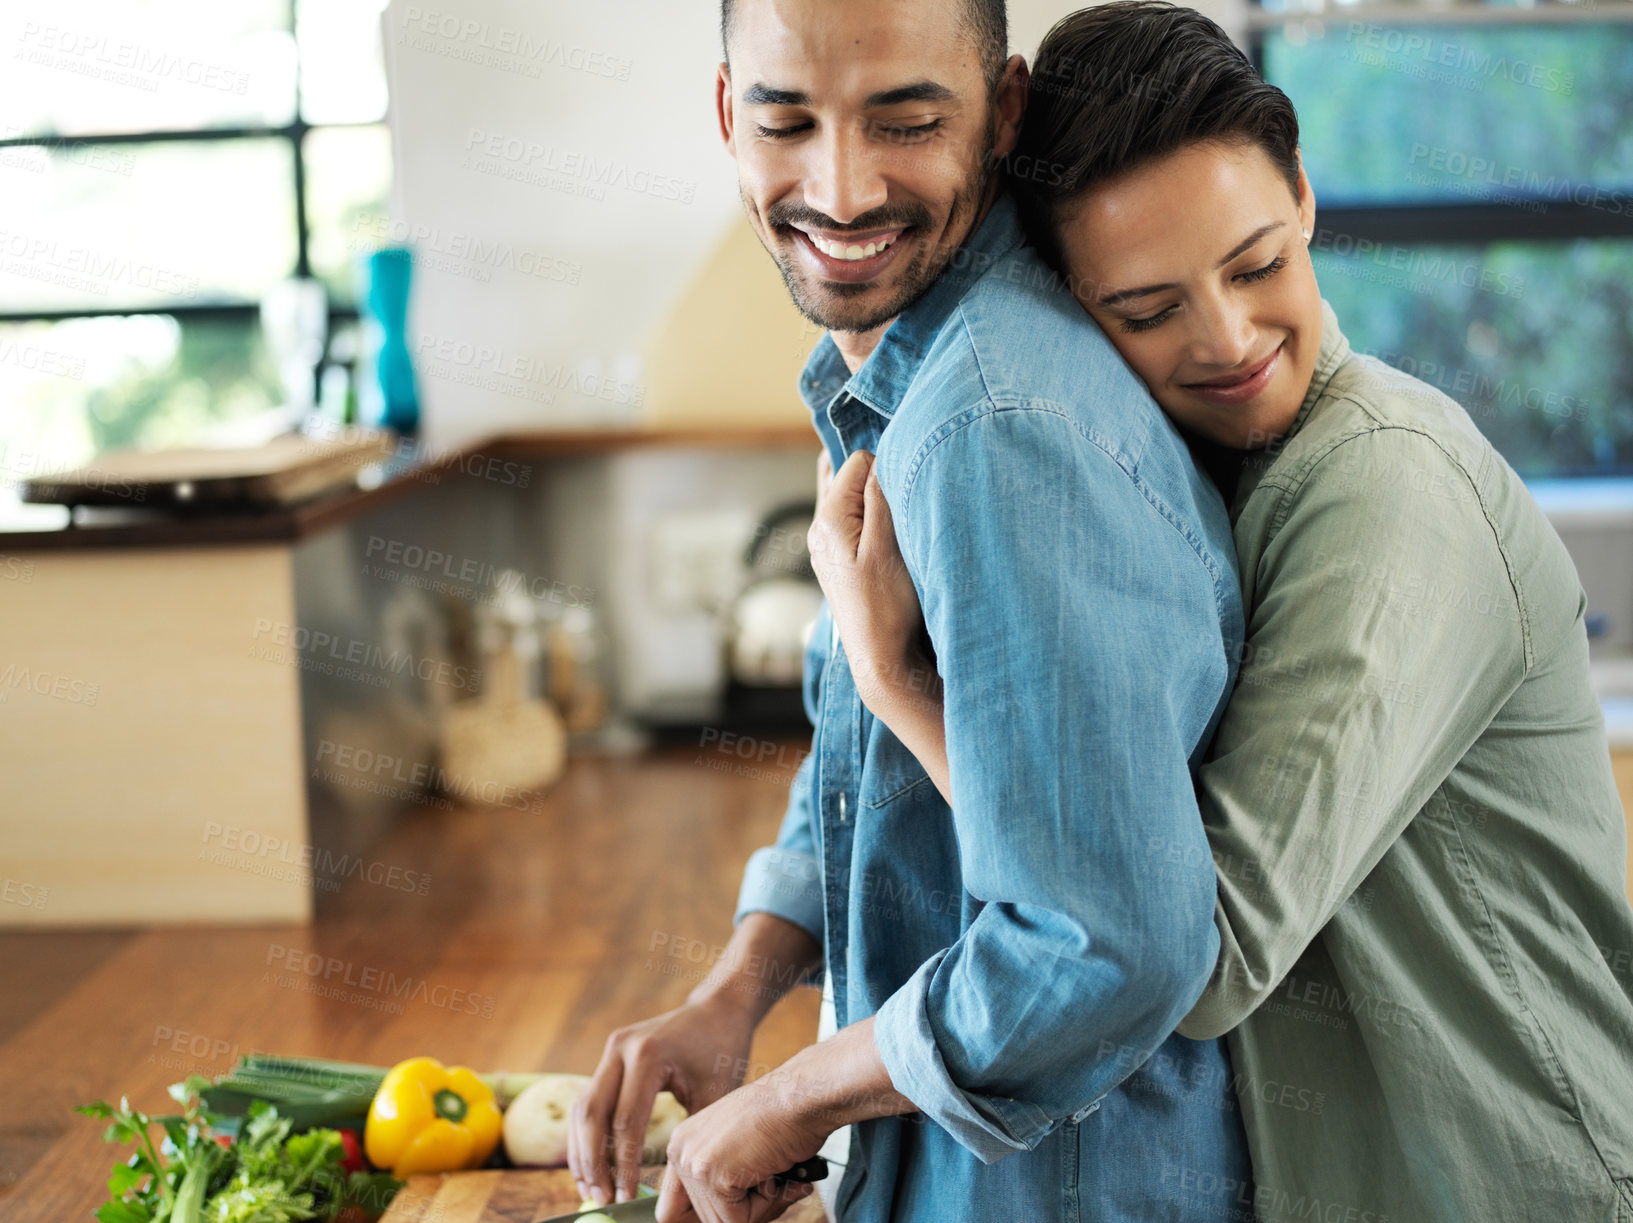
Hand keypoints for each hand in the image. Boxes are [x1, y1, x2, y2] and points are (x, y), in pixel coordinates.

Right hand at [569, 996, 754, 1206]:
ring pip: (583, 1109)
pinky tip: (594, 1164)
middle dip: (593, 1163)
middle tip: (602, 1200)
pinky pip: (590, 1100)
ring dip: (583, 1152)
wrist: (718, 1009)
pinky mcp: (609, 1056)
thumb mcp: (714, 1096)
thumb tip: (668, 1196)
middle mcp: (620, 1048)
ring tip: (592, 1190)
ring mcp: (611, 1049)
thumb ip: (687, 1140)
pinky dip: (588, 1135)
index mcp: (648, 1054)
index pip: (625, 1121)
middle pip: (591, 1115)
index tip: (624, 1197)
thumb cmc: (723, 1051)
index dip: (622, 1164)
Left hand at [654, 1076, 822, 1222]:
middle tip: (773, 1189)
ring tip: (777, 1176)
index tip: (737, 1210)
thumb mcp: (741, 1147)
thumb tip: (727, 1221)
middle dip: (742, 1212)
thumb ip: (724, 1181)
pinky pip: (738, 1221)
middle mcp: (681, 1151)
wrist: (804, 1095)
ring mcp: (694, 1162)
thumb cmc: (784, 1117)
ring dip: (758, 1209)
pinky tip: (776, 1174)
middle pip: (700, 1218)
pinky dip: (766, 1206)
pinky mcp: (712, 1173)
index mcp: (683, 1142)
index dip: (702, 1218)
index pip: (672, 1208)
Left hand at [806, 451, 932, 706]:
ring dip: (871, 495)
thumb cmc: (888, 605)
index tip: (905, 489)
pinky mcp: (838, 559)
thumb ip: (880, 498)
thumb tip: (878, 457)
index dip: (885, 466)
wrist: (879, 658)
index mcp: (829, 518)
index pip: (856, 461)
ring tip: (897, 512)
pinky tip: (887, 530)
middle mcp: (819, 527)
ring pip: (847, 496)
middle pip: (843, 474)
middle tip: (901, 493)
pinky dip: (868, 514)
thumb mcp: (889, 545)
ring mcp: (826, 544)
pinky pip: (850, 519)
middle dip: (872, 473)